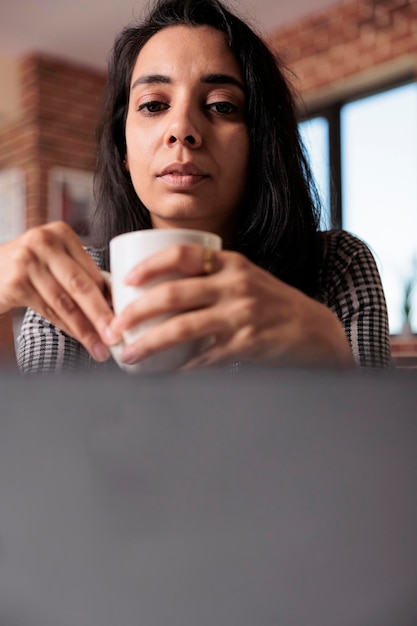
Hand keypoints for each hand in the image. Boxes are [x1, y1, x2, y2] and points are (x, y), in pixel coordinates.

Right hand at [0, 221, 117, 360]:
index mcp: (61, 233)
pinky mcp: (15, 282)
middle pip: (80, 285)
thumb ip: (81, 274)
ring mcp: (27, 261)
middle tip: (116, 335)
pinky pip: (48, 310)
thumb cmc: (30, 268)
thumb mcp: (55, 261)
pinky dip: (66, 327)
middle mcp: (43, 242)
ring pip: (65, 302)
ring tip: (100, 347)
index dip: (110, 297)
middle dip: (101, 314)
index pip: (91, 270)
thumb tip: (115, 306)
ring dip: (85, 329)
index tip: (125, 317)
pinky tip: (79, 338)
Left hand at [109, 244, 354, 368]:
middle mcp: (235, 284)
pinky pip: (205, 357)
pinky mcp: (247, 343)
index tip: (127, 279)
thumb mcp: (245, 278)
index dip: (149, 264)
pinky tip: (166, 373)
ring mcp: (241, 314)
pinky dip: (182, 367)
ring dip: (150, 344)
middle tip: (114, 327)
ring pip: (183, 327)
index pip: (182, 253)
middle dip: (136, 311)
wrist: (312, 329)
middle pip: (173, 293)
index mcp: (230, 262)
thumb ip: (211, 279)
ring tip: (130, 355)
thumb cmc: (271, 304)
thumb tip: (162, 292)